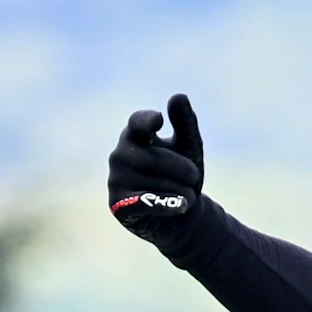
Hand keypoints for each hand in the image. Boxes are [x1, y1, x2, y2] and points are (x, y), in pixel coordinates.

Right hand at [107, 94, 209, 249]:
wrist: (182, 214)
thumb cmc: (182, 175)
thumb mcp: (188, 148)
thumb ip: (185, 124)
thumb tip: (178, 97)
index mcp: (135, 136)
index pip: (136, 123)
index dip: (145, 121)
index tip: (159, 121)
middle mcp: (119, 155)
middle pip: (154, 158)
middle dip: (183, 168)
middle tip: (196, 177)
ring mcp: (115, 179)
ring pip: (155, 182)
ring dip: (181, 190)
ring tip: (186, 195)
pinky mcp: (118, 204)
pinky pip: (146, 202)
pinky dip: (168, 205)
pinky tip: (183, 206)